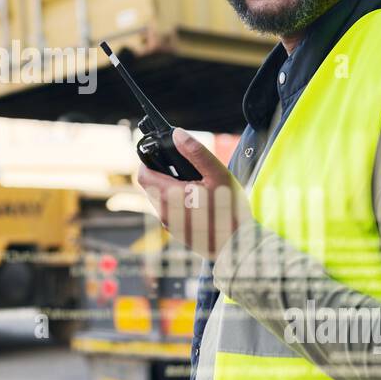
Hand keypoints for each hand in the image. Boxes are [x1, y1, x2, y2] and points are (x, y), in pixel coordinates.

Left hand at [135, 128, 249, 259]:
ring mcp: (169, 224)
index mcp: (169, 196)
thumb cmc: (230, 211)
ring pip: (159, 198)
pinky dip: (176, 201)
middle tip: (185, 169)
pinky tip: (197, 199)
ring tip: (194, 184)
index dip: (149, 161)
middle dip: (163, 173)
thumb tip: (178, 134)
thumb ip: (196, 153)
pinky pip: (168, 210)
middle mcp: (164, 212)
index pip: (143, 174)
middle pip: (150, 186)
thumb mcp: (217, 175)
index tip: (165, 156)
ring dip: (169, 188)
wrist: (237, 245)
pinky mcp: (176, 231)